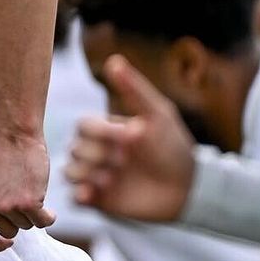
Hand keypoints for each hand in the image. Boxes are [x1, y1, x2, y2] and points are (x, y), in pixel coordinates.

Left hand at [0, 131, 54, 251]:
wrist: (14, 138)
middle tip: (14, 193)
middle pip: (9, 233)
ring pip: (26, 226)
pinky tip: (40, 196)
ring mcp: (7, 206)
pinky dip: (47, 214)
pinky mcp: (28, 203)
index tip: (6, 241)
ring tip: (23, 188)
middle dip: (15, 218)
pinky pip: (43, 221)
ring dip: (29, 212)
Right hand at [64, 55, 195, 220]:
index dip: (101, 131)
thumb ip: (134, 89)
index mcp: (108, 131)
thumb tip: (113, 60)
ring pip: (69, 171)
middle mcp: (99, 152)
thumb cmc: (174, 147)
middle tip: (123, 161)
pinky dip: (79, 194)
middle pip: (74, 147)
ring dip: (86, 173)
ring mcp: (97, 176)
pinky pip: (74, 197)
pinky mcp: (100, 200)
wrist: (190, 189)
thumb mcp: (157, 114)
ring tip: (111, 179)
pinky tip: (93, 192)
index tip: (130, 138)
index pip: (83, 125)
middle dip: (96, 154)